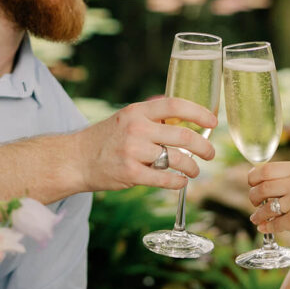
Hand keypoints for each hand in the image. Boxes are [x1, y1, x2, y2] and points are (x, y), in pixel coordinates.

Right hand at [78, 97, 216, 192]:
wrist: (76, 159)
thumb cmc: (107, 138)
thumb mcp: (127, 118)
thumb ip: (152, 117)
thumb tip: (184, 116)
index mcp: (138, 111)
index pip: (175, 105)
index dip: (198, 112)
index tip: (213, 122)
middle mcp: (136, 128)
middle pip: (182, 136)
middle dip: (203, 147)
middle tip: (210, 153)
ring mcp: (133, 151)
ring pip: (177, 159)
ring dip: (192, 167)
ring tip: (194, 171)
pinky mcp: (130, 174)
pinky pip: (164, 179)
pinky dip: (177, 182)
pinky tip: (181, 182)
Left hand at [247, 160, 289, 255]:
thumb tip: (260, 178)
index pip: (266, 169)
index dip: (253, 177)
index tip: (251, 184)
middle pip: (262, 188)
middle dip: (253, 197)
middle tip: (255, 202)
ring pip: (266, 208)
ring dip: (258, 214)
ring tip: (257, 217)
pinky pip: (273, 224)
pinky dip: (266, 227)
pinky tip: (264, 228)